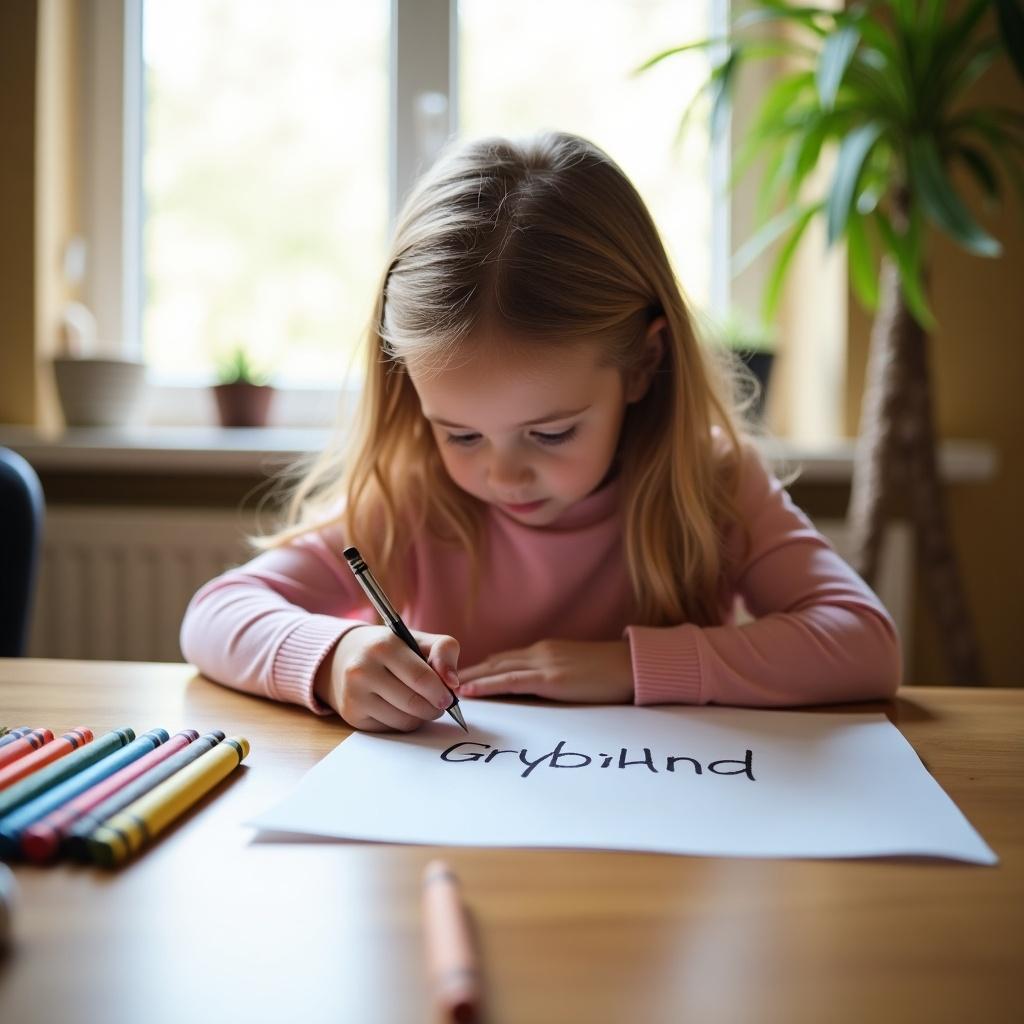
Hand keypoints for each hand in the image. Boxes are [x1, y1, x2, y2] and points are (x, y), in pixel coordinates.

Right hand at [315, 625, 460, 731]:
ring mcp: (354, 695)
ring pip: (404, 722)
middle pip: (414, 704)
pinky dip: (402, 722)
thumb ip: (444, 652)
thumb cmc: (391, 648)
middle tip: (440, 703)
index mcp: (383, 646)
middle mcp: (363, 670)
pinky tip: (399, 708)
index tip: (449, 697)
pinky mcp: (352, 716)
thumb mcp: (418, 639)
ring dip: (420, 717)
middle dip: (434, 708)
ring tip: (419, 703)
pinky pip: (391, 729)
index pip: (422, 678)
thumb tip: (453, 683)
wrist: (345, 655)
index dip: (442, 691)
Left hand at [458, 639, 634, 703]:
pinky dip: (486, 685)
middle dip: (463, 671)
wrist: (633, 666)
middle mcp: (538, 652)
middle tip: (436, 681)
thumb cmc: (609, 672)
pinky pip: (510, 682)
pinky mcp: (551, 679)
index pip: (502, 659)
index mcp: (543, 650)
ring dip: (467, 678)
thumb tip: (530, 691)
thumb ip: (550, 676)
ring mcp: (543, 664)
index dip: (477, 668)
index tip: (454, 677)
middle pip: (492, 661)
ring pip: (495, 670)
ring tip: (442, 687)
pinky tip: (468, 691)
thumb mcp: (573, 669)